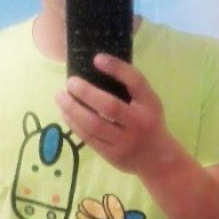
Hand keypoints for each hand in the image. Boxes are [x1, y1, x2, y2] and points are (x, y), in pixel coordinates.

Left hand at [56, 54, 172, 175]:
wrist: (158, 160)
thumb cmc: (149, 123)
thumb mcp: (148, 103)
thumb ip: (130, 89)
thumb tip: (95, 68)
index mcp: (149, 105)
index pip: (135, 82)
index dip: (116, 68)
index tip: (96, 58)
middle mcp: (139, 123)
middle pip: (110, 106)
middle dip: (86, 92)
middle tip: (70, 82)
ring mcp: (125, 142)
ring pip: (94, 125)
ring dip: (73, 109)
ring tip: (60, 96)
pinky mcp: (112, 155)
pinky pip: (89, 138)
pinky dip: (74, 124)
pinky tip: (65, 113)